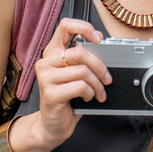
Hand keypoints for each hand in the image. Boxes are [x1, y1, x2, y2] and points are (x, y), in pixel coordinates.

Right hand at [32, 18, 109, 149]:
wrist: (53, 125)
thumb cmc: (67, 98)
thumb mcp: (75, 74)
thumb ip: (83, 60)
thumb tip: (102, 47)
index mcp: (52, 52)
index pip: (65, 26)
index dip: (84, 27)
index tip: (98, 38)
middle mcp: (45, 62)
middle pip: (81, 52)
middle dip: (100, 67)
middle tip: (106, 79)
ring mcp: (45, 78)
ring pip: (83, 71)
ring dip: (97, 84)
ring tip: (98, 92)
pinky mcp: (50, 93)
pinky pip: (81, 86)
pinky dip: (90, 93)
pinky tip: (87, 98)